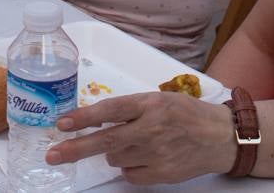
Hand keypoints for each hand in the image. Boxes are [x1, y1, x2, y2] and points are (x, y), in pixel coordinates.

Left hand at [46, 92, 236, 184]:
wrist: (220, 137)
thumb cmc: (187, 114)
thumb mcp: (159, 100)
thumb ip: (130, 109)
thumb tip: (95, 121)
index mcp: (150, 104)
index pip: (110, 110)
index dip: (83, 118)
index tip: (62, 124)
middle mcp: (152, 128)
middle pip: (105, 141)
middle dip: (75, 149)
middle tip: (53, 155)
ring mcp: (157, 153)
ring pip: (116, 158)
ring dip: (116, 153)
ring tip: (137, 143)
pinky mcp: (162, 173)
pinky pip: (130, 174)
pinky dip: (130, 168)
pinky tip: (146, 157)